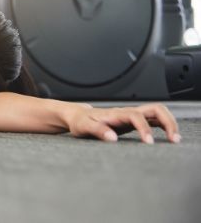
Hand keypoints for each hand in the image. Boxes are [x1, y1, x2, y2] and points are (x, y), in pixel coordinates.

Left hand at [66, 103, 180, 143]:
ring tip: (175, 139)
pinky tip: (167, 137)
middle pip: (155, 108)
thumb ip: (98, 131)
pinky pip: (153, 119)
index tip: (148, 142)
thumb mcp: (84, 127)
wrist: (78, 116)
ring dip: (169, 123)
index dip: (144, 128)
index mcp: (116, 113)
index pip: (136, 116)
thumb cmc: (80, 121)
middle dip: (168, 121)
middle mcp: (126, 112)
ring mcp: (131, 115)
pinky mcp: (133, 121)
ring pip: (157, 112)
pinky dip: (164, 125)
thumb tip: (112, 138)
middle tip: (173, 138)